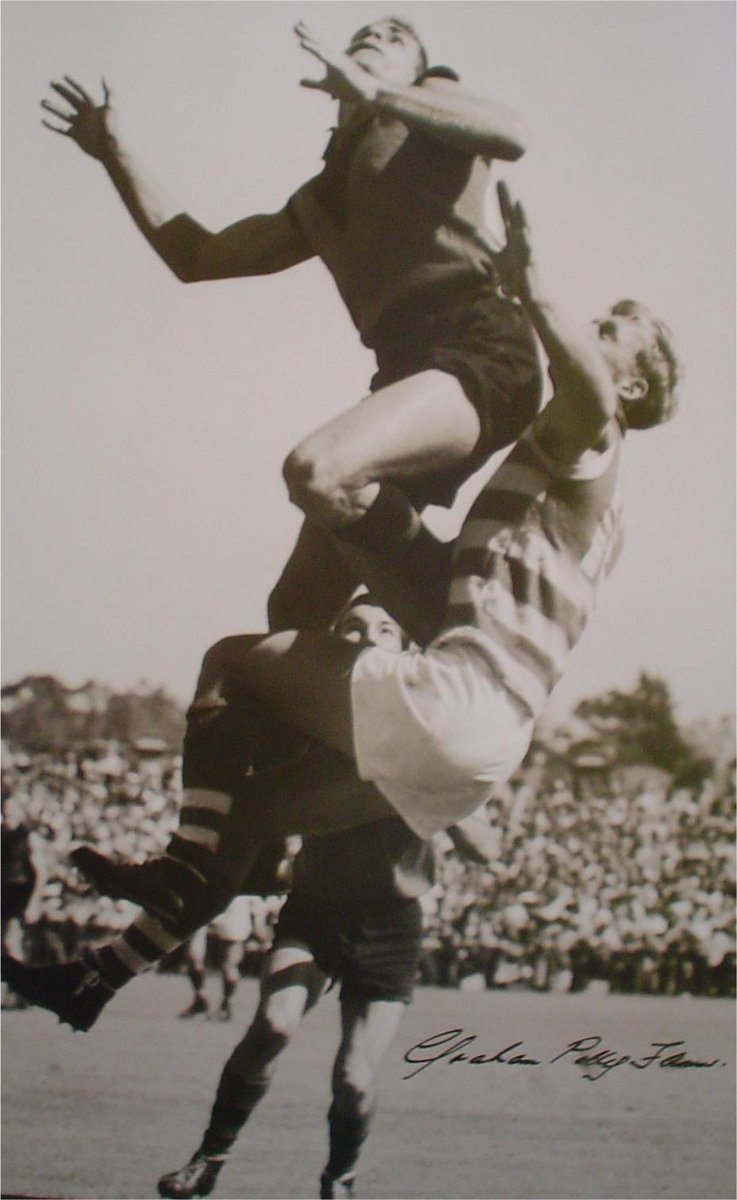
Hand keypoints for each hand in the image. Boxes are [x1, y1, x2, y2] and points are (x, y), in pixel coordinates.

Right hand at [41, 76, 114, 159]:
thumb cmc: (112, 128)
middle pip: (71, 99)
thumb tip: (105, 75)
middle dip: (62, 91)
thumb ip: (108, 92)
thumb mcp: (111, 108)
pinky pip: (61, 129)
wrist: (109, 149)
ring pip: (63, 114)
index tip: (64, 76)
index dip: (74, 84)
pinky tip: (43, 120)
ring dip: (53, 107)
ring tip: (42, 102)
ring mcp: (80, 125)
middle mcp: (85, 114)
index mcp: (92, 106)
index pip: (81, 91)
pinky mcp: (75, 135)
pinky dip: (52, 125)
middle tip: (51, 83)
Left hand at [294, 22, 378, 103]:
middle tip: (297, 23)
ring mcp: (340, 62)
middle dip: (308, 33)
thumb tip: (299, 81)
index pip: (317, 45)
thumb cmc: (348, 88)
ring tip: (301, 39)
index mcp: (330, 59)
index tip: (297, 25)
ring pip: (324, 51)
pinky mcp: (344, 69)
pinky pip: (332, 62)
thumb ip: (312, 83)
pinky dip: (324, 56)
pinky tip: (318, 52)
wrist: (368, 93)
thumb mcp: (326, 86)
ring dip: (314, 45)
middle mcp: (335, 57)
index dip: (307, 35)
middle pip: (319, 43)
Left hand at [493, 180, 535, 301]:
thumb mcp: (498, 259)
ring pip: (525, 233)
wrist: (533, 297)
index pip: (506, 216)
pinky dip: (527, 246)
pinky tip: (524, 235)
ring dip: (523, 218)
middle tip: (503, 181)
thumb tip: (475, 232)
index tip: (498, 181)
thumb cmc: (516, 278)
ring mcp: (527, 254)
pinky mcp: (530, 269)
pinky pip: (528, 256)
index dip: (502, 200)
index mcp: (513, 240)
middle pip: (514, 218)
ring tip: (518, 202)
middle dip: (508, 201)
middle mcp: (522, 243)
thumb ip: (488, 244)